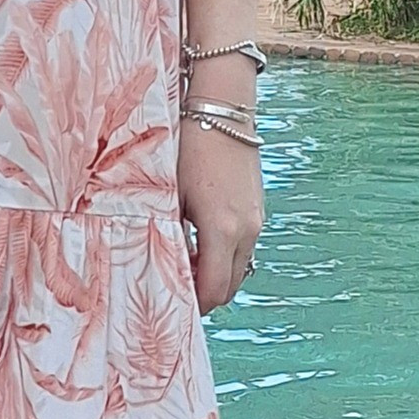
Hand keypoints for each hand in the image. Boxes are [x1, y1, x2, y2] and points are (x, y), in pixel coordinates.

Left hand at [177, 117, 263, 313]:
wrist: (221, 110)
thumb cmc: (188, 147)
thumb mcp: (170, 194)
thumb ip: (167, 234)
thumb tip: (161, 267)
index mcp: (222, 229)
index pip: (214, 289)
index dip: (196, 306)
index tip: (176, 309)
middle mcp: (247, 230)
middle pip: (231, 285)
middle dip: (206, 296)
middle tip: (178, 293)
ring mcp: (256, 220)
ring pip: (240, 268)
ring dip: (216, 276)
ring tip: (186, 267)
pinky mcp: (258, 210)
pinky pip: (244, 248)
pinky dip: (225, 257)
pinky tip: (200, 244)